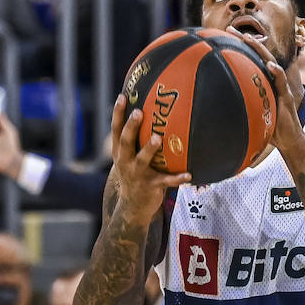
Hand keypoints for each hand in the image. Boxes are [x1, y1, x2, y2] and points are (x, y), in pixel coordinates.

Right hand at [109, 94, 190, 227]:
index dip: (118, 114)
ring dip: (149, 149)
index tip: (122, 97)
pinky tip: (189, 174)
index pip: (116, 130)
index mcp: (120, 153)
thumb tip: (150, 112)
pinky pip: (165, 181)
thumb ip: (136, 140)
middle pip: (125, 142)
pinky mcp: (150, 187)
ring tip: (158, 138)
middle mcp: (125, 162)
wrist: (132, 207)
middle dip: (131, 127)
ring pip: (142, 160)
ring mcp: (137, 175)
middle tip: (139, 113)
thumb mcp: (129, 157)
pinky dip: (177, 178)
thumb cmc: (134, 173)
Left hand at [230, 32, 304, 151]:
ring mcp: (281, 86)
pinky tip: (269, 65)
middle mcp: (272, 80)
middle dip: (246, 40)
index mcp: (264, 82)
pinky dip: (276, 71)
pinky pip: (281, 81)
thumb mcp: (254, 113)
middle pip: (259, 55)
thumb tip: (215, 110)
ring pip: (271, 62)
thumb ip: (241, 106)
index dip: (239, 47)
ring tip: (249, 39)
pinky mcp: (287, 96)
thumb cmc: (270, 128)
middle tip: (230, 30)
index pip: (252, 59)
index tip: (223, 36)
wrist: (290, 140)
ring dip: (260, 49)